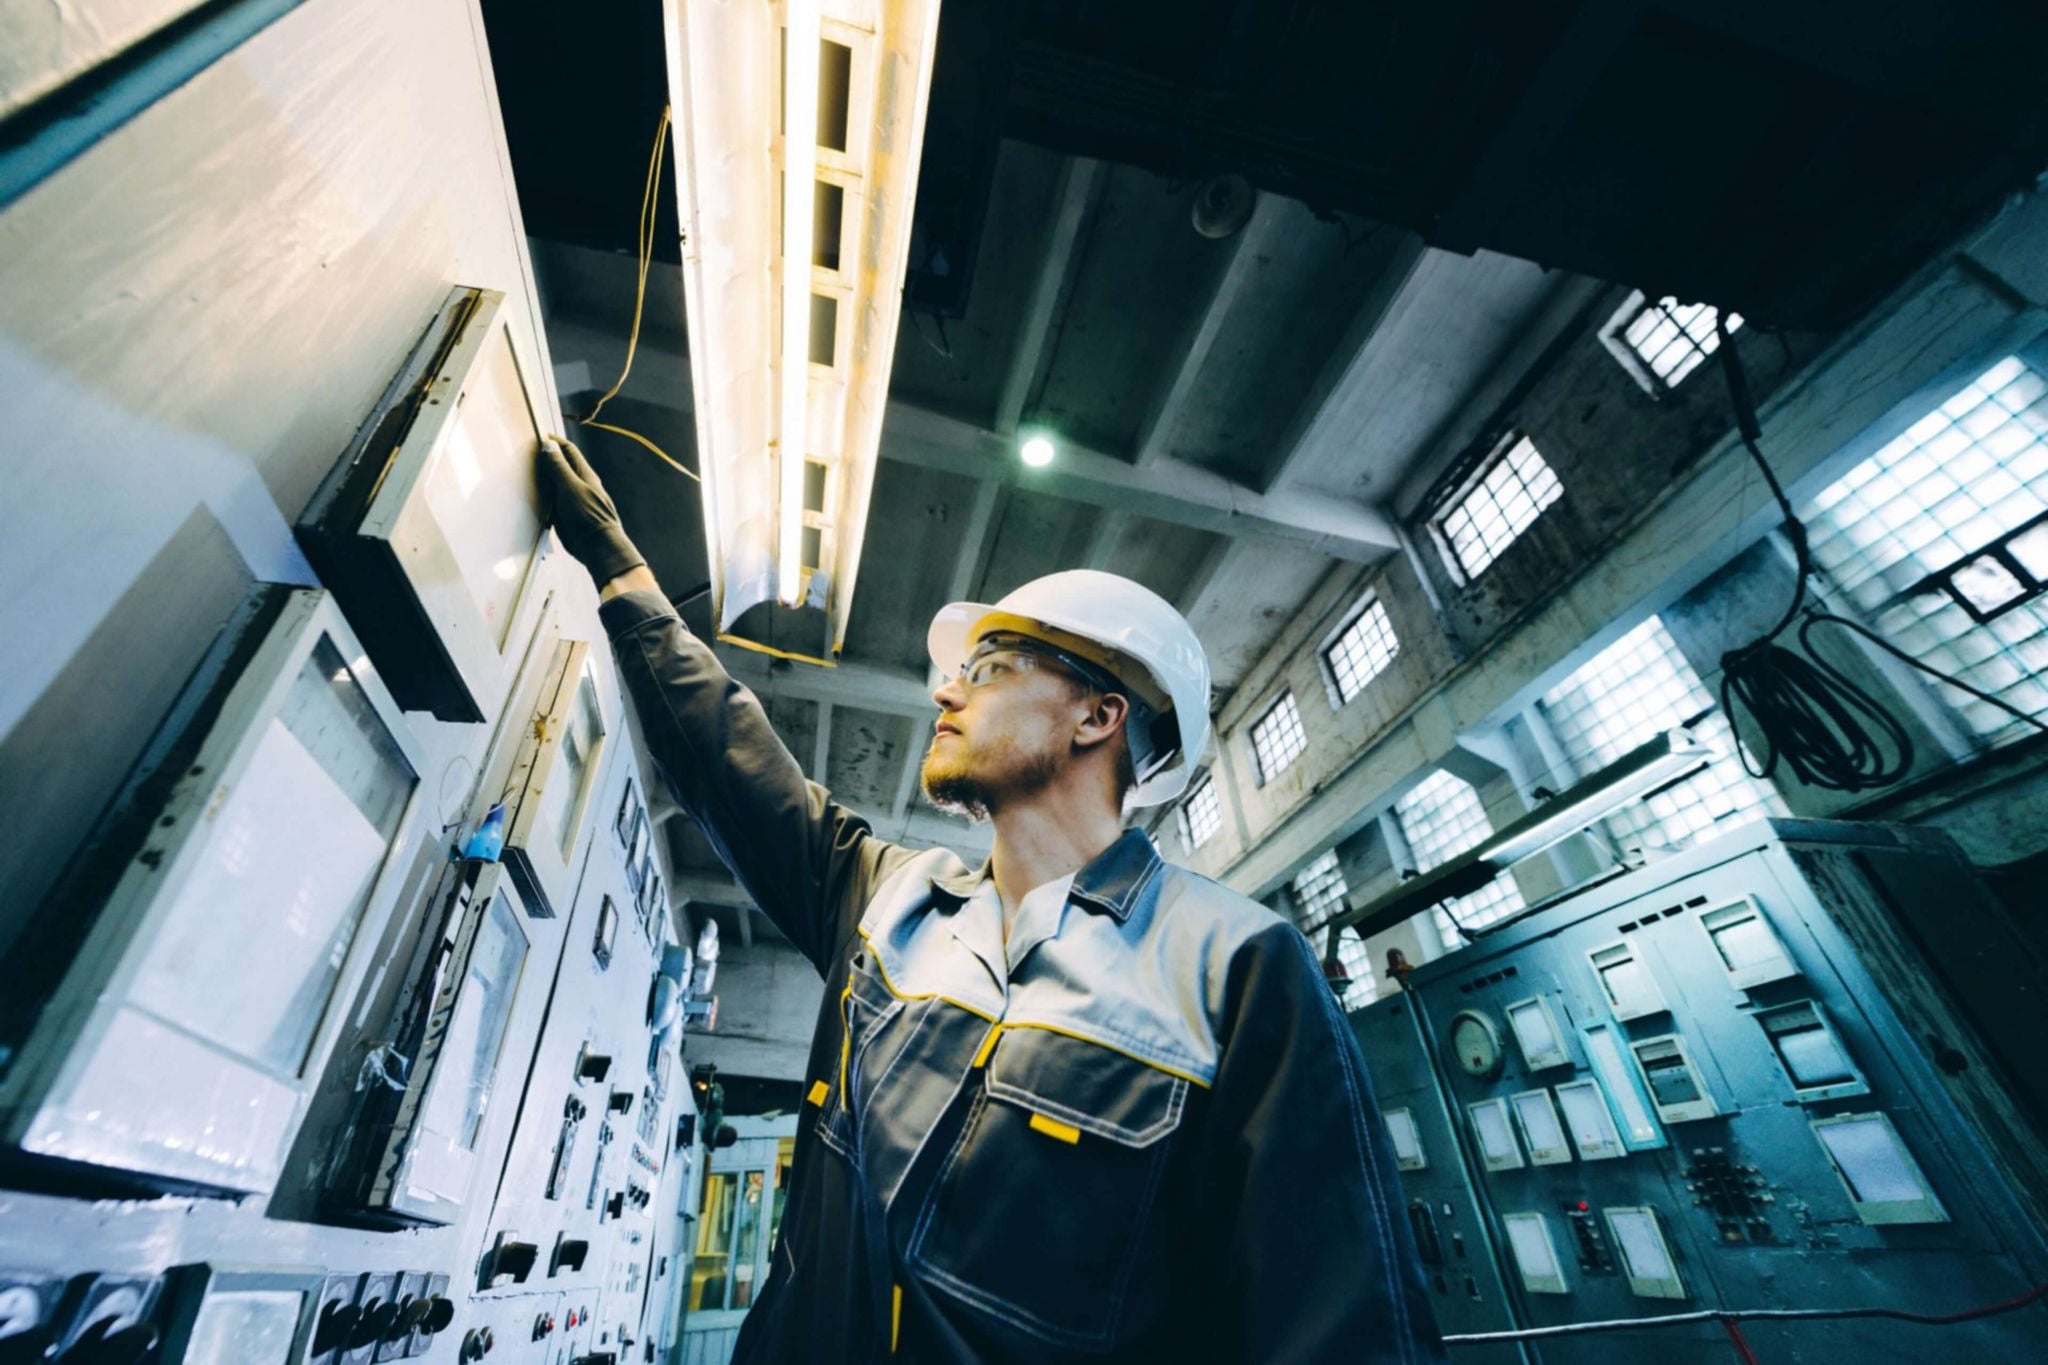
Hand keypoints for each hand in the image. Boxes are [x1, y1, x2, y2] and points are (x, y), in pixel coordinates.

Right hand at [539, 436, 646, 586]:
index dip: (554, 442)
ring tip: (525, 473)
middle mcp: (579, 484)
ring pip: (554, 483)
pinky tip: (532, 495)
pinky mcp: (566, 515)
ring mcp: (572, 500)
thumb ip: (559, 468)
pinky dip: (542, 496)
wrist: (597, 547)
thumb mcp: (570, 488)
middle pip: (560, 466)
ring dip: (542, 478)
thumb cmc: (588, 517)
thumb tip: (549, 445)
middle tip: (526, 455)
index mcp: (584, 474)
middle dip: (545, 459)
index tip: (537, 437)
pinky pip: (552, 500)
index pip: (568, 450)